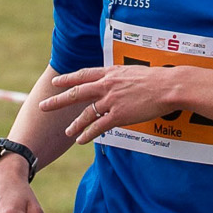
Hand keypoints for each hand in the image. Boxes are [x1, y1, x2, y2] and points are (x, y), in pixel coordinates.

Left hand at [40, 64, 189, 146]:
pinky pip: (98, 126)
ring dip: (74, 124)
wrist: (168, 86)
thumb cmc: (157, 79)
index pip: (83, 75)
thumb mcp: (134, 72)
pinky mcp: (119, 115)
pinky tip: (80, 140)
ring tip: (66, 131)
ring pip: (86, 113)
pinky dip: (87, 134)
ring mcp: (112, 100)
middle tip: (43, 106)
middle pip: (77, 93)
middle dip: (58, 100)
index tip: (57, 82)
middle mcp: (107, 85)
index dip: (68, 79)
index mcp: (110, 73)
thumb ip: (121, 78)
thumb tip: (117, 82)